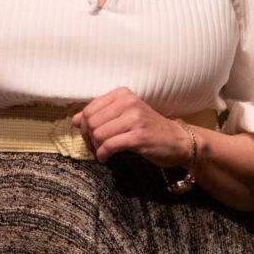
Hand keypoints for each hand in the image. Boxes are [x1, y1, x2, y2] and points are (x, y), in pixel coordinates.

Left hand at [72, 87, 190, 165]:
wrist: (179, 141)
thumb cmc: (148, 128)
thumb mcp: (123, 116)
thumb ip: (99, 115)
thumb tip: (74, 119)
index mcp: (122, 94)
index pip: (89, 109)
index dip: (83, 126)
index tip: (89, 136)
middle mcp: (128, 103)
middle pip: (91, 122)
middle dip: (88, 138)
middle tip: (95, 147)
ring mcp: (134, 119)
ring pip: (98, 134)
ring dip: (96, 148)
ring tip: (102, 152)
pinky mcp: (138, 136)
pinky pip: (109, 146)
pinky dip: (103, 154)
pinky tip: (106, 158)